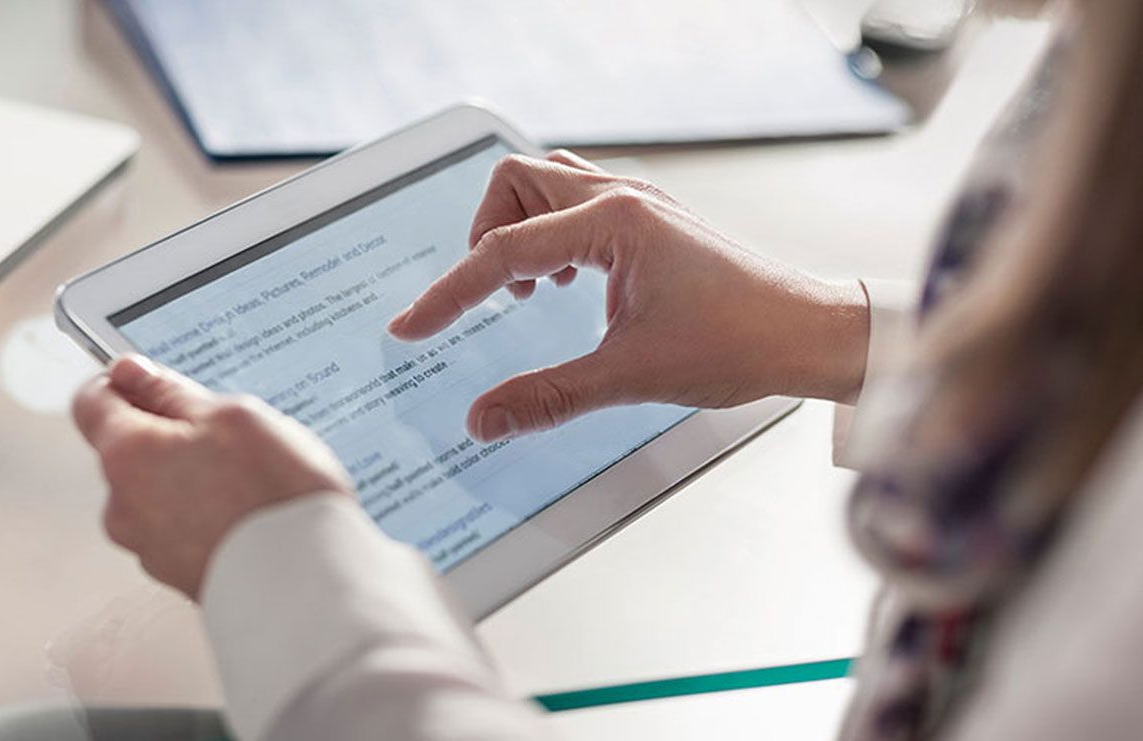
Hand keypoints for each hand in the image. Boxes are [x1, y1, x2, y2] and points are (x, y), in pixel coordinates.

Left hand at [72, 356, 352, 598]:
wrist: (307, 586)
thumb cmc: (272, 496)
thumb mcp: (233, 417)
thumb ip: (173, 393)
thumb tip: (131, 373)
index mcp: (126, 456)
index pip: (92, 401)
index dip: (123, 380)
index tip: (156, 377)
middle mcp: (123, 506)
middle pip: (132, 450)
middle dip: (172, 434)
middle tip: (230, 434)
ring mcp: (149, 548)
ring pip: (161, 491)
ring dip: (194, 477)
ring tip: (253, 480)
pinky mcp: (179, 576)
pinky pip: (185, 527)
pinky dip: (210, 514)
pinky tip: (253, 512)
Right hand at [387, 151, 867, 442]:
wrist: (807, 333)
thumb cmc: (740, 341)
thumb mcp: (631, 376)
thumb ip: (548, 396)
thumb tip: (484, 419)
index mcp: (614, 222)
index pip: (503, 249)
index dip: (449, 292)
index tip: (412, 327)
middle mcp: (623, 198)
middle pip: (514, 182)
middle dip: (483, 235)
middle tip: (485, 296)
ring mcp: (639, 203)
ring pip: (545, 183)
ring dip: (518, 228)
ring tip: (529, 291)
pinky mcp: (650, 219)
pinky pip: (577, 201)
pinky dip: (552, 234)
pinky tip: (567, 284)